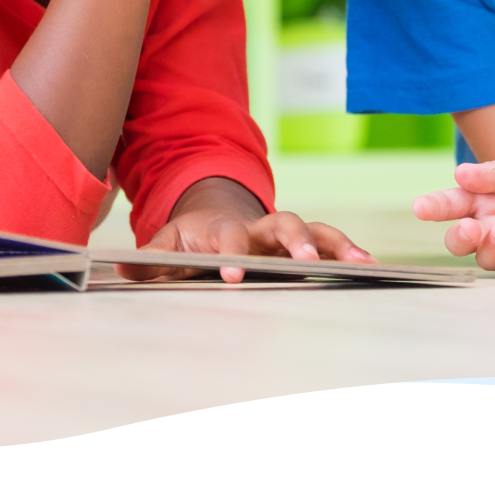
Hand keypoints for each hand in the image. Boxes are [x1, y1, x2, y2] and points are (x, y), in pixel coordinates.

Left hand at [121, 206, 374, 284]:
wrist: (215, 217)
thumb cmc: (190, 239)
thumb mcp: (166, 245)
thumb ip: (150, 258)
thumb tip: (120, 265)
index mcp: (226, 229)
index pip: (231, 240)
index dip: (233, 256)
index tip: (233, 276)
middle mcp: (261, 228)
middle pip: (284, 224)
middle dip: (298, 242)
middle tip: (307, 263)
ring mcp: (286, 236)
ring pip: (317, 231)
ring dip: (338, 246)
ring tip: (363, 263)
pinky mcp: (304, 247)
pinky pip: (333, 246)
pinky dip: (352, 254)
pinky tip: (373, 268)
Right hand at [412, 149, 494, 276]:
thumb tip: (460, 173)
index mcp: (482, 198)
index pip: (452, 203)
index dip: (434, 206)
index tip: (420, 207)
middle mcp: (490, 225)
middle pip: (460, 239)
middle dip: (458, 237)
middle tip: (467, 227)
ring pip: (484, 258)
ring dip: (486, 248)